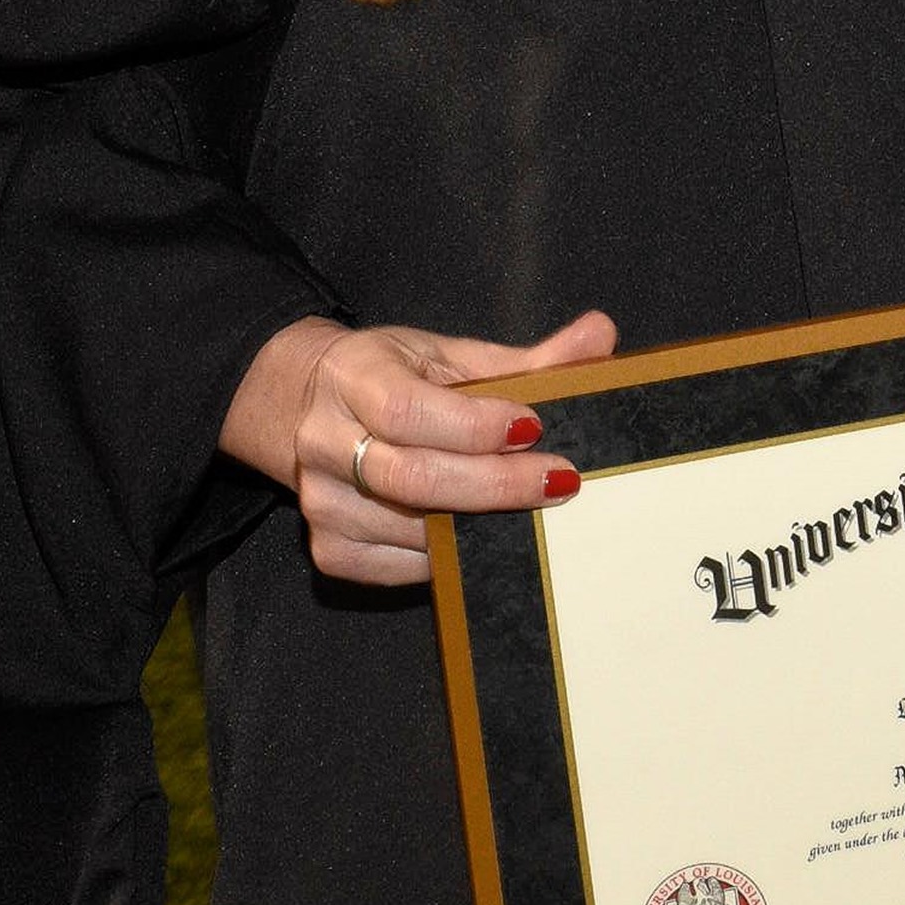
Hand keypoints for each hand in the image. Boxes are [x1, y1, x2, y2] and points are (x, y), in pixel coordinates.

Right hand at [220, 309, 616, 585]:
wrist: (304, 402)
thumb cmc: (390, 375)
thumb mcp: (448, 355)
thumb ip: (526, 357)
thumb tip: (601, 335)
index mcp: (353, 375)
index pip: (409, 410)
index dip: (474, 426)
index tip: (534, 428)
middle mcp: (324, 439)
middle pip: (412, 478)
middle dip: (495, 485)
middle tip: (558, 481)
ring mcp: (320, 501)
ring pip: (409, 531)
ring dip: (479, 526)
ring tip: (531, 510)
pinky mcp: (327, 548)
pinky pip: (396, 569)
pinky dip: (446, 558)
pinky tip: (478, 535)